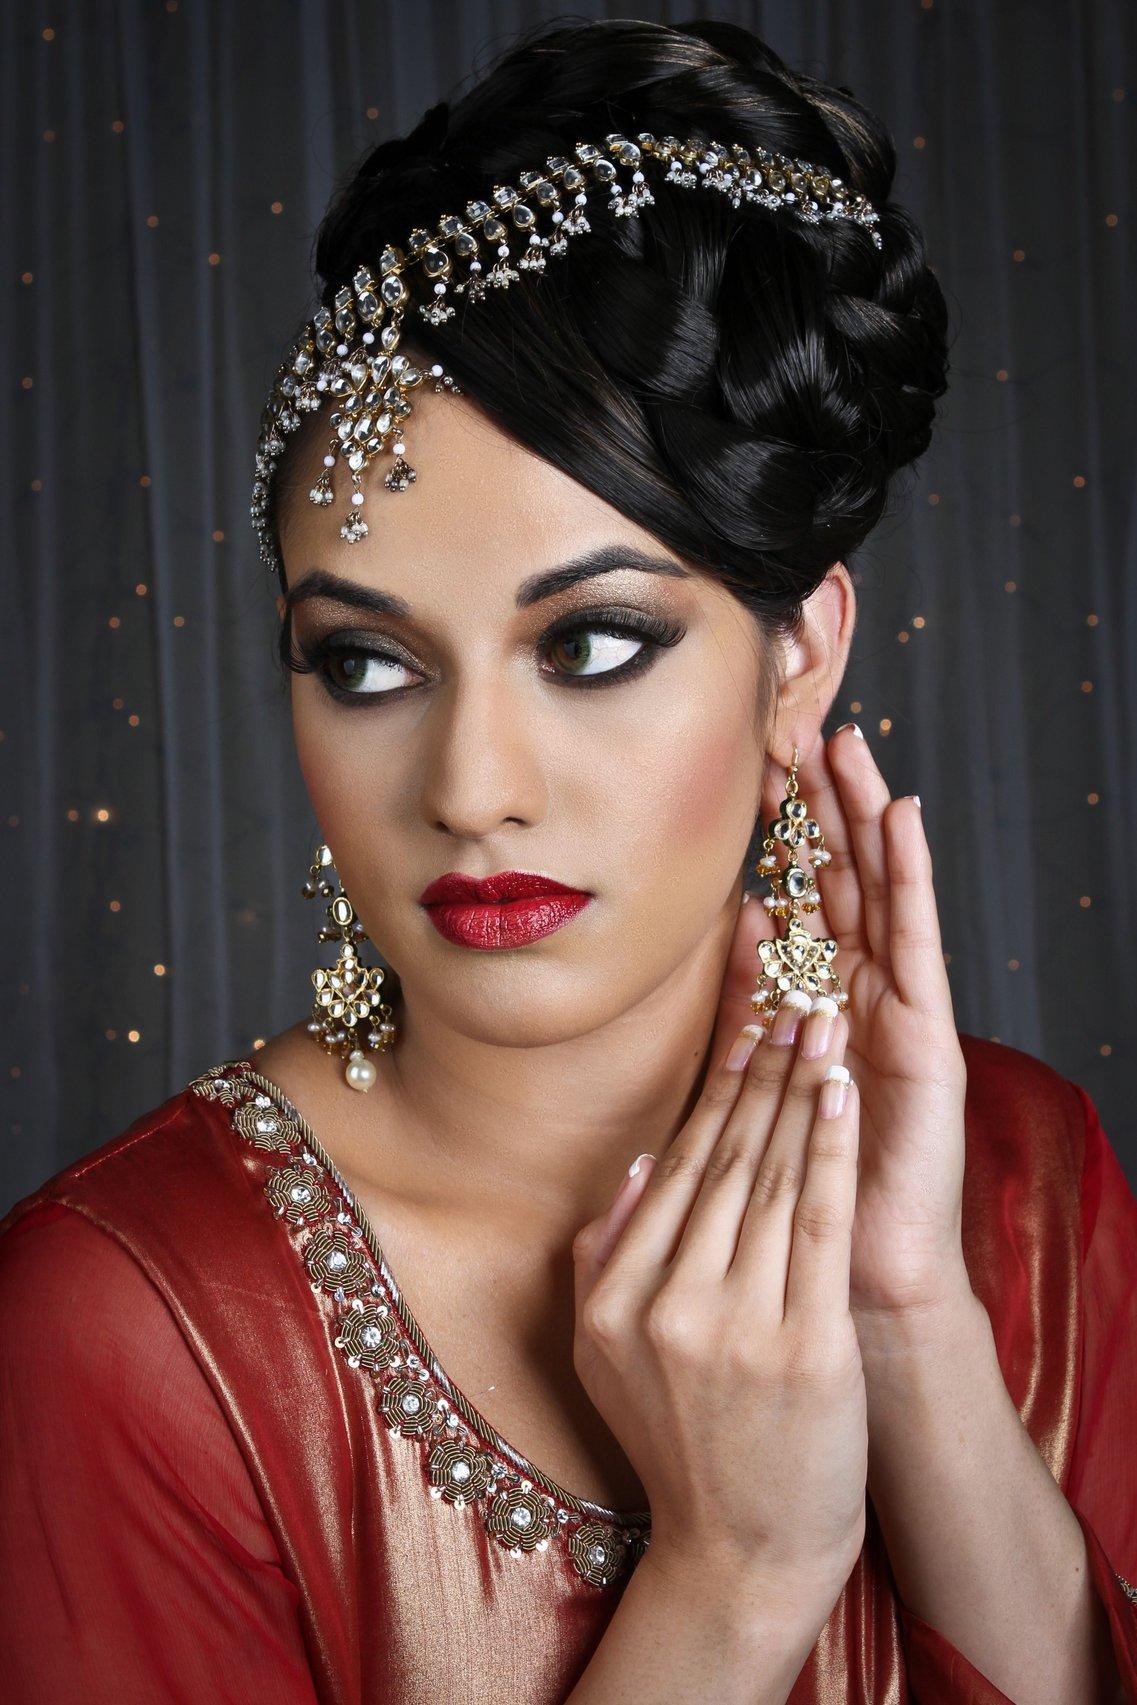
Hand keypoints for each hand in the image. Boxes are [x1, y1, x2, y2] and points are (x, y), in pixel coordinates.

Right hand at [571, 1000, 867, 1625]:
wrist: (744, 1553)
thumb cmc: (681, 1447)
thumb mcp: (602, 1358)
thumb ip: (601, 1258)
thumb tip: (638, 1166)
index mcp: (609, 1301)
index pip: (673, 1169)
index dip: (712, 1090)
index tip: (737, 1024)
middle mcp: (664, 1306)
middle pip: (721, 1159)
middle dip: (758, 1067)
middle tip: (785, 990)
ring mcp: (735, 1326)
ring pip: (768, 1177)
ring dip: (796, 1087)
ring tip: (817, 1019)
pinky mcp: (805, 1344)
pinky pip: (816, 1221)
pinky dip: (829, 1146)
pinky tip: (839, 1088)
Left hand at [713, 726, 973, 1329]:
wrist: (852, 1281)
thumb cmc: (799, 1193)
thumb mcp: (760, 1083)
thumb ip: (755, 1002)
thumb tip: (739, 918)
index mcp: (819, 1004)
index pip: (803, 899)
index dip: (783, 836)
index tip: (752, 767)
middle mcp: (862, 996)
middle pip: (844, 882)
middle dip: (825, 807)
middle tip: (801, 726)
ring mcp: (899, 1012)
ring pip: (879, 893)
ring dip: (864, 817)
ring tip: (848, 745)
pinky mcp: (926, 1037)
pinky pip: (914, 942)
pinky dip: (908, 877)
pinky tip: (901, 817)